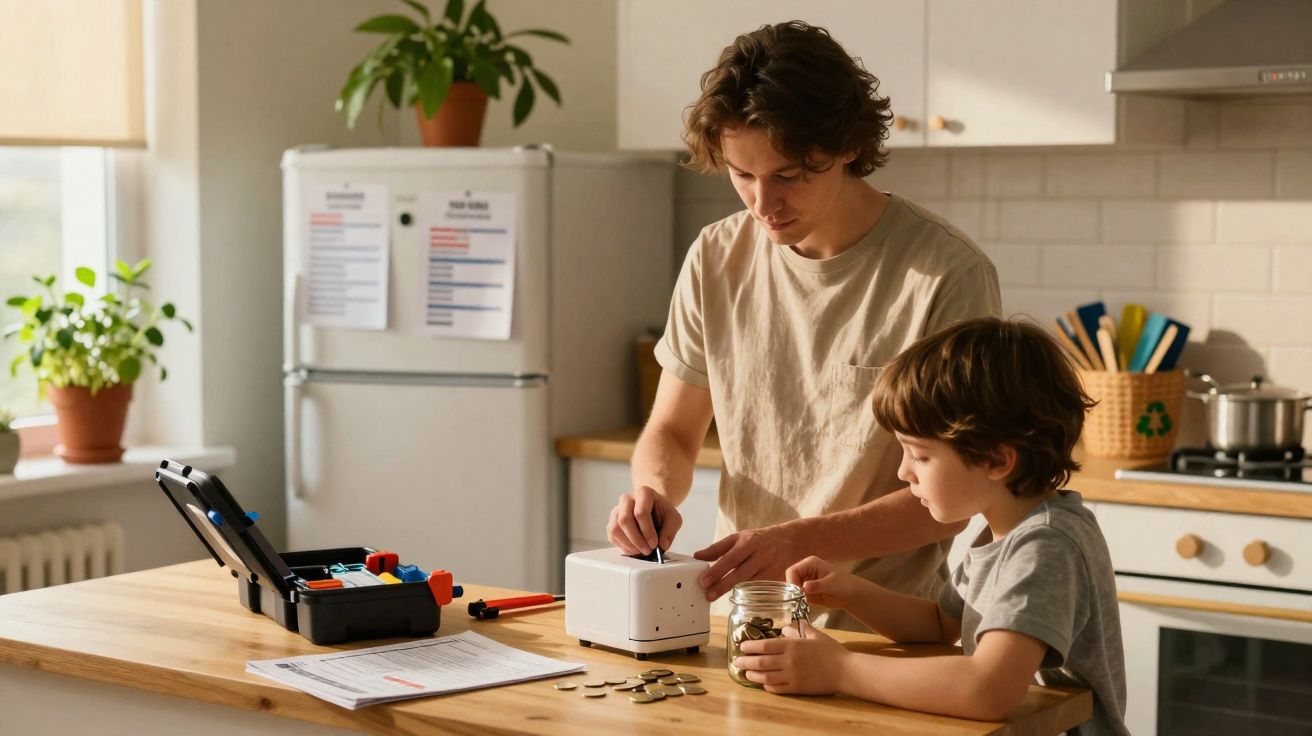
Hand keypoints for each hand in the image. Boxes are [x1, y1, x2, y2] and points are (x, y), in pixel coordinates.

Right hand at [607, 486, 681, 554]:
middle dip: (636, 539)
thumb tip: (662, 545)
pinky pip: (611, 536)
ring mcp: (617, 510)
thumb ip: (670, 531)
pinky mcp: (612, 522)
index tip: (654, 544)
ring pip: (615, 529)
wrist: (653, 509)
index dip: (647, 531)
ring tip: (641, 551)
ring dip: (628, 544)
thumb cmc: (662, 512)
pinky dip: (622, 546)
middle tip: (647, 550)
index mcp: (643, 493)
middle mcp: (626, 499)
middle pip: (624, 520)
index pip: (640, 512)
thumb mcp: (673, 519)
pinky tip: (634, 550)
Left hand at [694, 523, 804, 600]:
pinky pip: (761, 590)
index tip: (703, 581)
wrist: (790, 541)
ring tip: (714, 596)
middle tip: (707, 595)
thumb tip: (697, 556)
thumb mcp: (739, 538)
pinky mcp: (778, 580)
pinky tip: (737, 599)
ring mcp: (771, 568)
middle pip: (739, 573)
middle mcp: (760, 555)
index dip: (716, 571)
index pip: (730, 558)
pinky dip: (748, 595)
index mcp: (749, 542)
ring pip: (749, 583)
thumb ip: (718, 548)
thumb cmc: (759, 540)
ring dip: (732, 591)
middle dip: (722, 585)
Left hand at [735, 625, 849, 693]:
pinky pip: (777, 688)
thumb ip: (798, 629)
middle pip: (761, 662)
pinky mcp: (797, 688)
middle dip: (746, 662)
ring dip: (753, 675)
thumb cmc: (831, 650)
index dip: (751, 646)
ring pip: (766, 677)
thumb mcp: (814, 634)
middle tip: (737, 661)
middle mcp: (789, 661)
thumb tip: (784, 629)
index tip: (742, 646)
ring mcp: (792, 676)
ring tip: (746, 673)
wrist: (845, 670)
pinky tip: (763, 683)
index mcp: (792, 646)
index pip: (765, 645)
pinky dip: (767, 686)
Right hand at [786, 556, 862, 610]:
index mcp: (810, 564)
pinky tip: (804, 605)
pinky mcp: (806, 592)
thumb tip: (805, 587)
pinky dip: (798, 602)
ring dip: (795, 597)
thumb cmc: (844, 584)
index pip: (793, 571)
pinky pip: (796, 597)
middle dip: (792, 590)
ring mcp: (805, 582)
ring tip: (803, 602)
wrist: (851, 595)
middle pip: (790, 580)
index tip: (796, 593)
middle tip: (800, 599)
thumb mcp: (831, 584)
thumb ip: (818, 585)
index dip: (791, 581)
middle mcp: (805, 571)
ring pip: (791, 590)